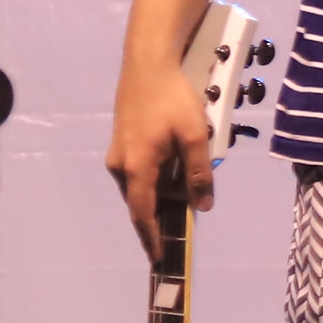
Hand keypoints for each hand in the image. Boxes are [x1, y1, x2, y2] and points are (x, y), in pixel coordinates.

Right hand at [106, 50, 212, 262]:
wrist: (149, 63)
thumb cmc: (173, 98)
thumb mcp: (196, 136)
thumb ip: (199, 173)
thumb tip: (204, 206)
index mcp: (136, 167)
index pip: (143, 213)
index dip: (152, 237)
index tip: (160, 258)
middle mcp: (120, 164)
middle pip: (140, 202)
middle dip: (156, 223)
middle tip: (173, 243)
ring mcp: (119, 152)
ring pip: (139, 187)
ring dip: (157, 202)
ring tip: (178, 216)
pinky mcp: (124, 142)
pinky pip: (139, 172)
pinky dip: (154, 184)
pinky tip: (172, 184)